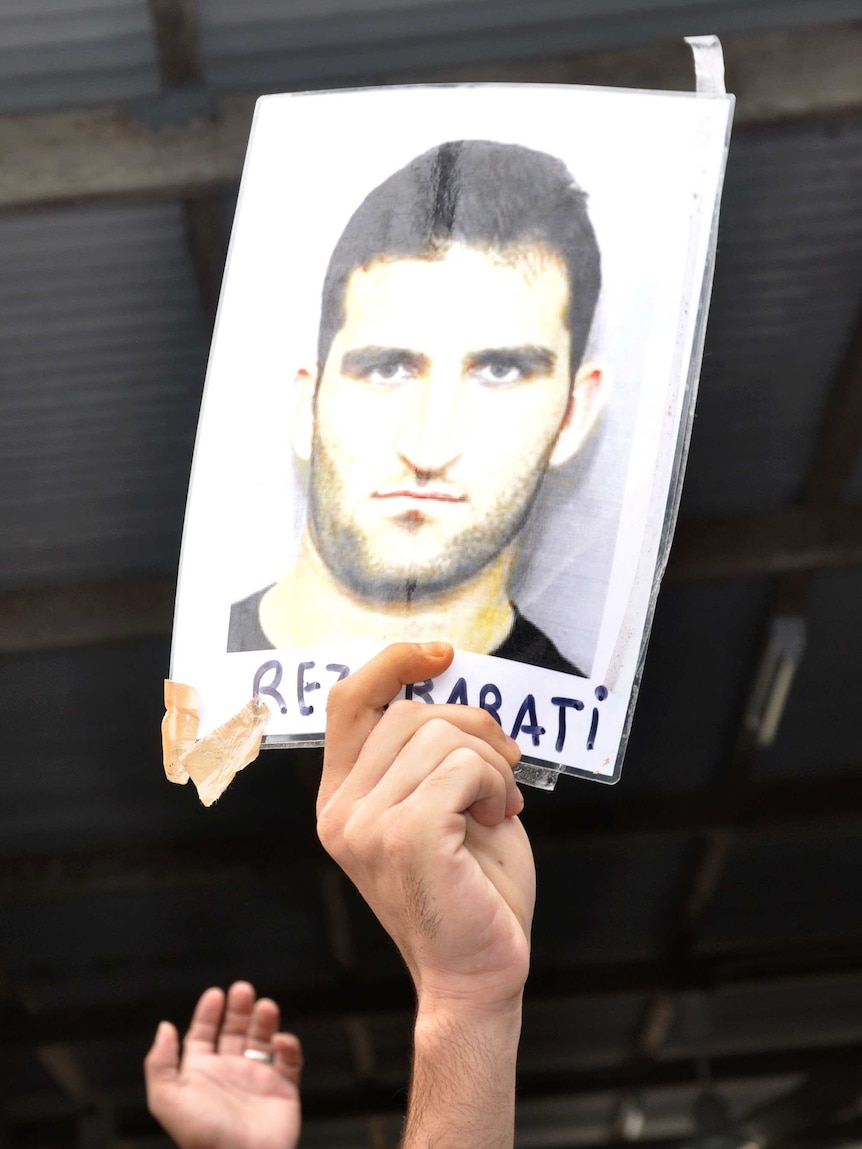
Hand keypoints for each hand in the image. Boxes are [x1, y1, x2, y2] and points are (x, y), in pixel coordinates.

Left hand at [144, 981, 301, 1148]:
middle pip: (234, 1031)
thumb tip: (164, 1027)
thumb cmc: (203, 1134)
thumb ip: (160, 1063)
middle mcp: (229, 1074)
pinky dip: (288, 1046)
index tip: (215, 993)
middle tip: (243, 989)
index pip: (202, 1035)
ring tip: (265, 1006)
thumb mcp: (168, 1099)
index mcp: (201, 1075)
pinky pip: (290, 1061)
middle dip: (238, 1009)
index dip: (207, 1013)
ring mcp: (257, 1081)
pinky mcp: (283, 1090)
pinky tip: (279, 1041)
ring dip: (264, 1020)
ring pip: (262, 1040)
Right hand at [317, 642, 535, 1015]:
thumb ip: (430, 753)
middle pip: (410, 713)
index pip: (349, 702)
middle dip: (473, 727)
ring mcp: (364, 824)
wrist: (480, 971)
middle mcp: (340, 810)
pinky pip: (461, 765)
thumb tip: (453, 687)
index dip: (393, 663)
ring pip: (439, 734)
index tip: (442, 654)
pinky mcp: (404, 835)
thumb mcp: (441, 804)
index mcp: (341, 799)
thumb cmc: (470, 887)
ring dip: (490, 761)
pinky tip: (500, 816)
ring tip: (501, 803)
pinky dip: (494, 781)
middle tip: (505, 768)